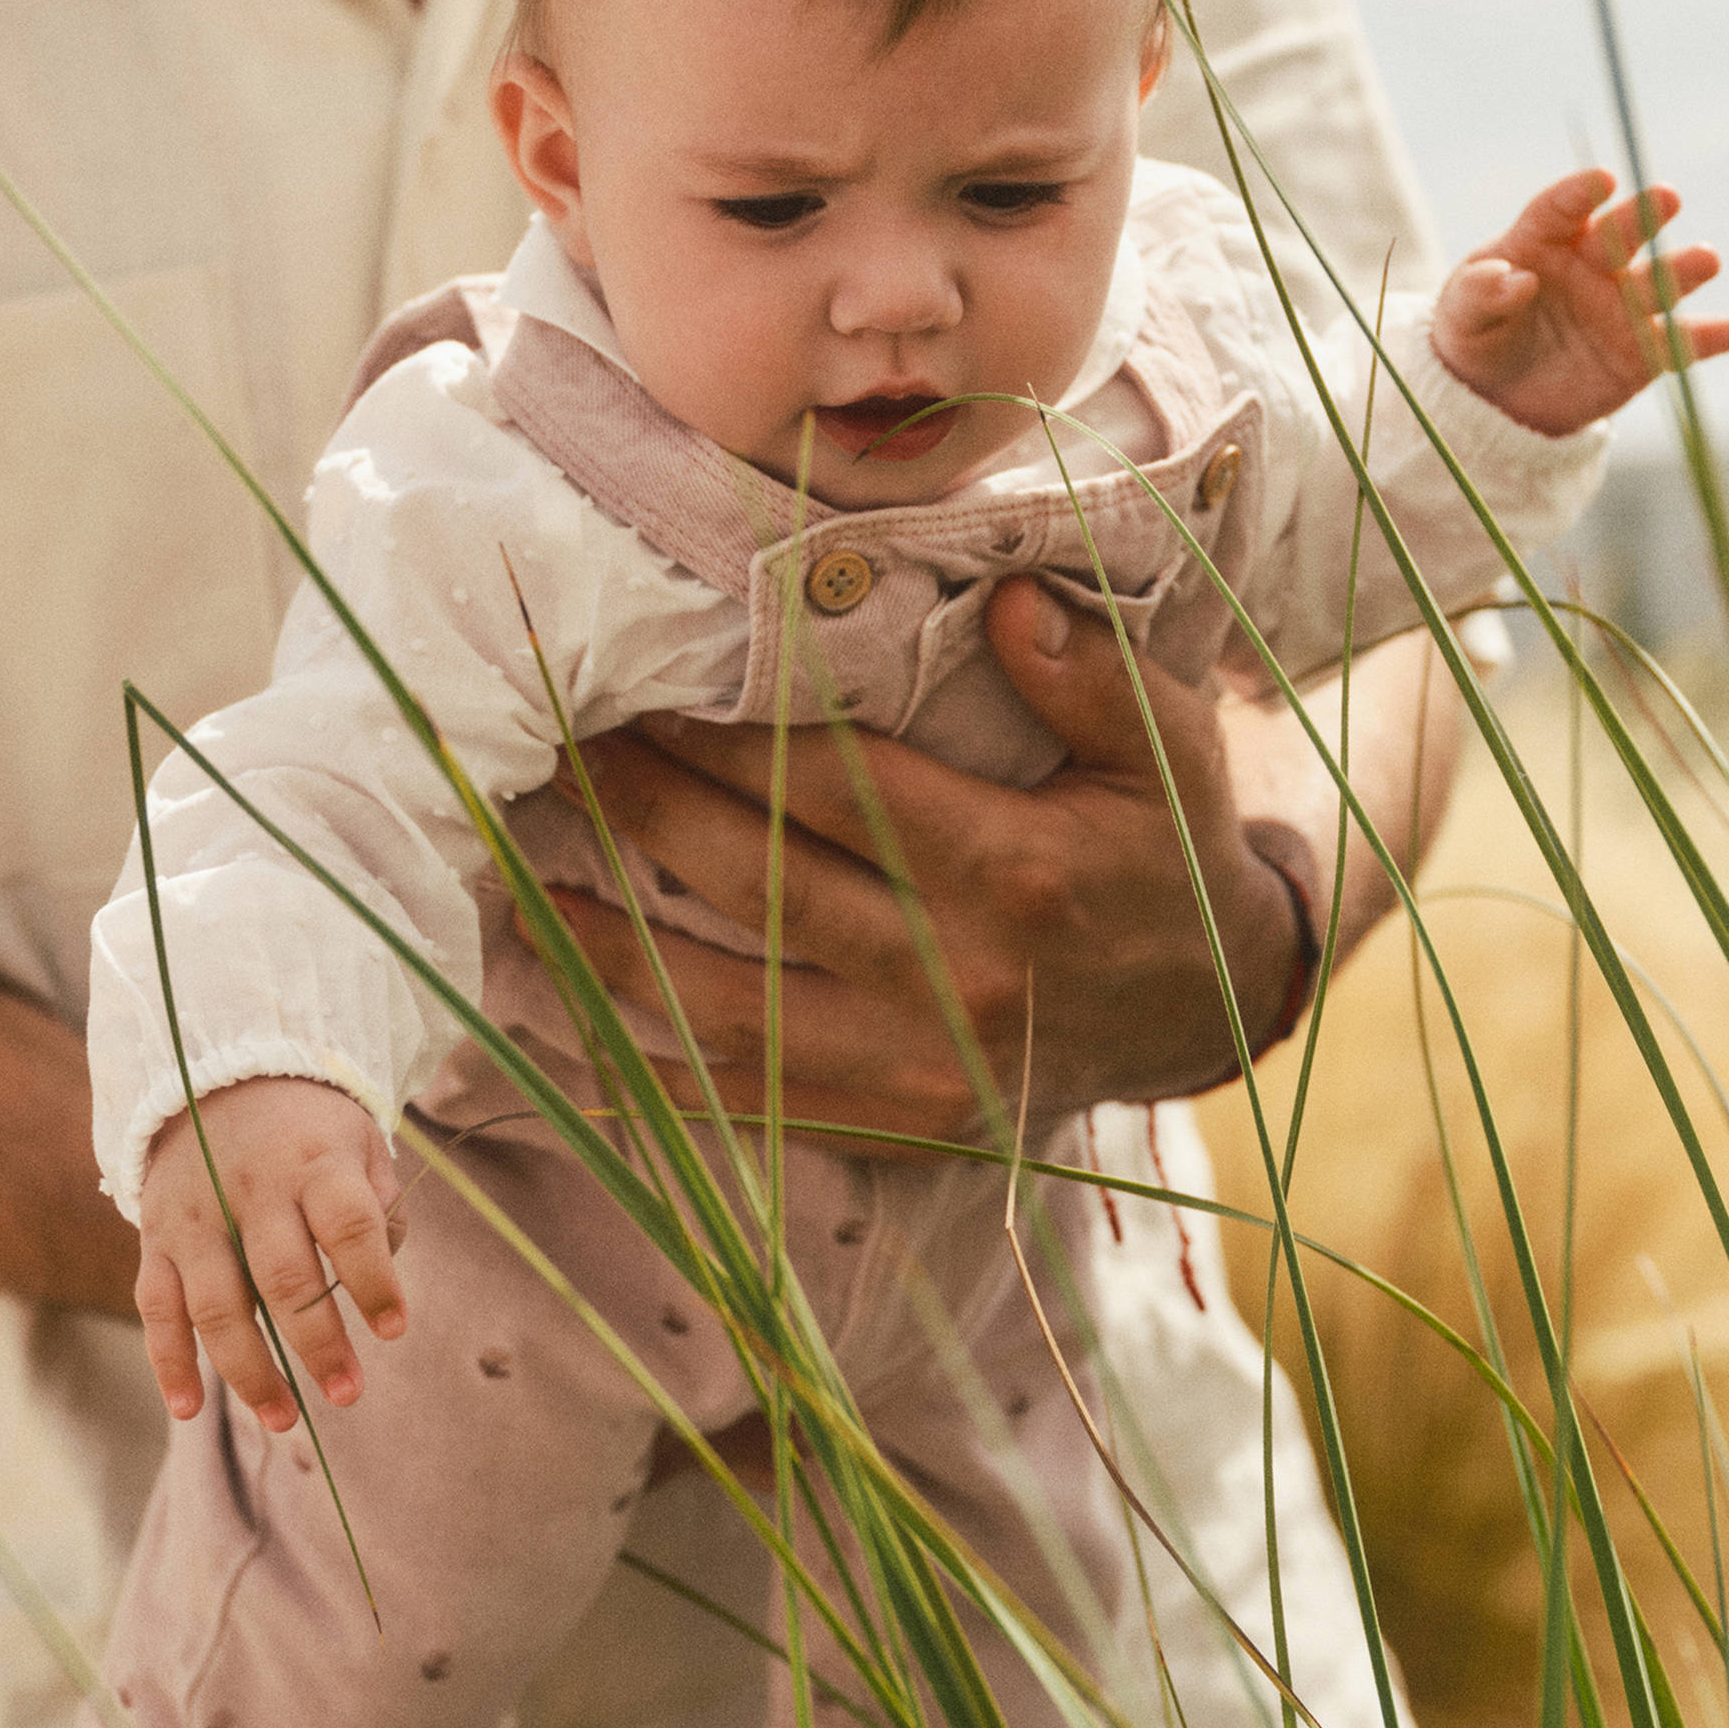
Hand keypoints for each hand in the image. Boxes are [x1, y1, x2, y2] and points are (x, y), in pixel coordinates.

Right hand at [135, 1078, 408, 1427]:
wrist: (221, 1080)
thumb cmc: (310, 1134)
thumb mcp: (360, 1146)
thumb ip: (379, 1210)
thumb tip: (378, 1279)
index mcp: (314, 1164)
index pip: (348, 1226)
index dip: (373, 1280)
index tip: (395, 1330)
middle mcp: (250, 1190)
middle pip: (282, 1276)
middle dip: (316, 1344)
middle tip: (347, 1394)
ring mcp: (196, 1219)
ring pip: (216, 1305)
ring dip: (249, 1370)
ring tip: (284, 1419)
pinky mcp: (157, 1241)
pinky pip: (157, 1308)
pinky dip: (168, 1362)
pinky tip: (189, 1407)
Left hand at [547, 577, 1304, 1140]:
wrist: (1209, 1014)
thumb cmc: (1170, 854)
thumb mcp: (1173, 750)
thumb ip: (1092, 674)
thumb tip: (1004, 598)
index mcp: (1019, 873)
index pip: (838, 790)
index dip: (725, 736)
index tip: (636, 679)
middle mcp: (958, 983)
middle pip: (762, 888)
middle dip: (643, 812)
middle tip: (550, 745)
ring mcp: (916, 1073)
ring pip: (730, 1011)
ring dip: (611, 947)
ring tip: (520, 877)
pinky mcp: (891, 1129)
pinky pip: (748, 1110)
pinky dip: (651, 1073)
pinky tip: (569, 1025)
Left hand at [1432, 168, 1728, 436]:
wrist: (1494, 399)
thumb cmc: (1477, 336)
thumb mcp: (1460, 316)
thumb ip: (1479, 293)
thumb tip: (1513, 280)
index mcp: (1543, 240)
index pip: (1560, 209)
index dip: (1578, 193)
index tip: (1600, 182)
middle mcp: (1593, 263)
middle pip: (1621, 233)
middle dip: (1643, 214)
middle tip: (1666, 198)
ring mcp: (1622, 305)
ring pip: (1658, 281)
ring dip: (1684, 268)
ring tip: (1705, 260)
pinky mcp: (1642, 351)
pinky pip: (1679, 343)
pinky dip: (1709, 337)